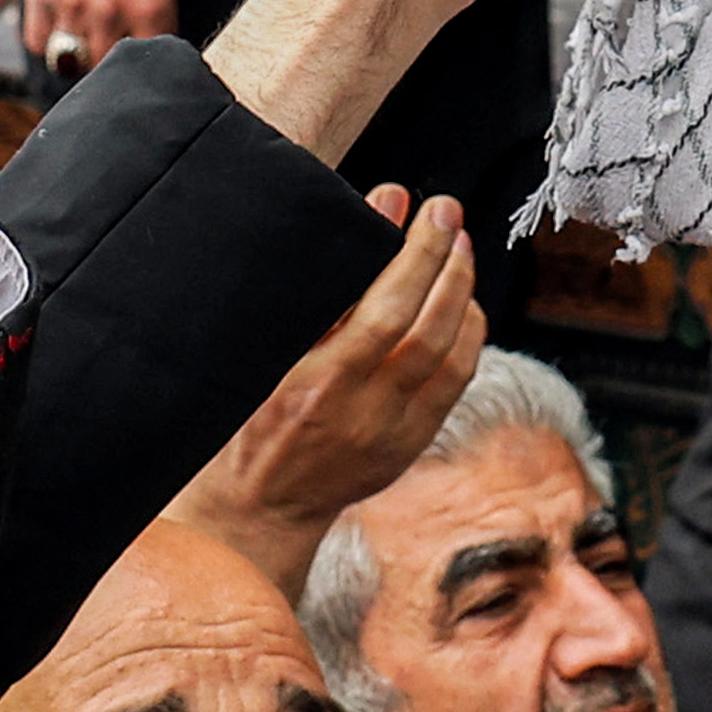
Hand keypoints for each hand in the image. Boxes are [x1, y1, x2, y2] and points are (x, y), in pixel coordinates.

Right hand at [20, 0, 177, 81]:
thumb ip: (155, 24)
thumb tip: (149, 62)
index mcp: (149, 8)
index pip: (144, 65)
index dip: (137, 64)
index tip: (131, 60)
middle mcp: (110, 11)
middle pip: (103, 67)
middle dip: (103, 57)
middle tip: (103, 40)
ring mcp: (72, 6)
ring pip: (69, 59)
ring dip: (73, 50)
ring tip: (81, 26)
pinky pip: (37, 42)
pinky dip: (45, 38)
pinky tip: (57, 20)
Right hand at [166, 190, 479, 594]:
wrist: (258, 505)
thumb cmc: (247, 416)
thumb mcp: (267, 352)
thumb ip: (327, 282)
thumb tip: (381, 206)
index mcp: (317, 387)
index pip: (387, 312)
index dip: (419, 256)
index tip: (430, 210)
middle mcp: (364, 415)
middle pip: (432, 331)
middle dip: (450, 265)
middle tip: (451, 219)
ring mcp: (394, 437)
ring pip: (457, 359)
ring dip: (465, 297)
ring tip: (458, 254)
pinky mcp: (412, 447)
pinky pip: (456, 384)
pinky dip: (465, 337)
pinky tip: (459, 306)